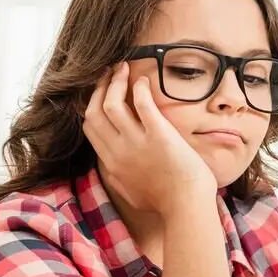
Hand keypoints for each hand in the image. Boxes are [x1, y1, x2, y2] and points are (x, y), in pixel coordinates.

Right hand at [82, 62, 216, 215]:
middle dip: (99, 88)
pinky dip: (140, 88)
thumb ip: (117, 179)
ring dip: (115, 82)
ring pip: (111, 104)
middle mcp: (118, 152)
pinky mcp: (159, 136)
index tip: (99, 93)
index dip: (91, 106)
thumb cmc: (166, 204)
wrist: (186, 207)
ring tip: (123, 68)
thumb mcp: (131, 195)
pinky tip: (144, 81)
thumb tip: (110, 168)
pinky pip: (142, 104)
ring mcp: (137, 143)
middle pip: (94, 112)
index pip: (90, 128)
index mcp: (112, 164)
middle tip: (109, 74)